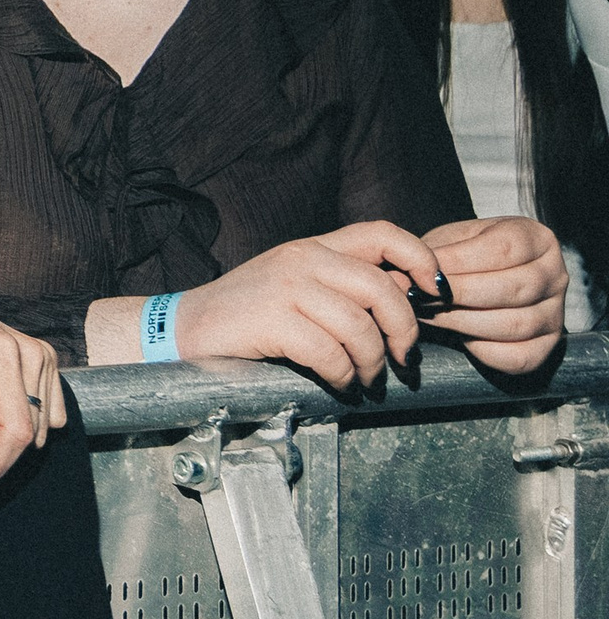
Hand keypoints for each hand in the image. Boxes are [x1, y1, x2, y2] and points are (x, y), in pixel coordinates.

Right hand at [169, 220, 449, 386]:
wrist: (183, 330)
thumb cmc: (245, 317)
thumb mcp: (295, 285)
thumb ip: (340, 286)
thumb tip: (403, 305)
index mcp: (314, 247)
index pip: (383, 234)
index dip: (421, 259)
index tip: (436, 292)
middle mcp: (303, 259)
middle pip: (383, 287)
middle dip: (404, 330)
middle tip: (403, 358)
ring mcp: (286, 288)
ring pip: (359, 326)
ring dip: (371, 363)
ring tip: (365, 380)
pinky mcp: (272, 320)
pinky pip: (330, 352)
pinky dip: (343, 376)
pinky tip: (340, 383)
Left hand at [418, 215, 566, 377]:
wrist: (478, 286)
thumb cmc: (463, 260)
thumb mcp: (450, 243)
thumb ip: (432, 253)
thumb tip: (406, 275)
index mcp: (537, 239)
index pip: (504, 249)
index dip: (461, 262)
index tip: (427, 273)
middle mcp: (556, 275)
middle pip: (512, 288)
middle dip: (459, 296)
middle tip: (422, 298)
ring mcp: (555, 313)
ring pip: (514, 324)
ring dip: (464, 323)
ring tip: (430, 316)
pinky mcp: (546, 347)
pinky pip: (517, 357)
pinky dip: (483, 351)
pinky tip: (459, 339)